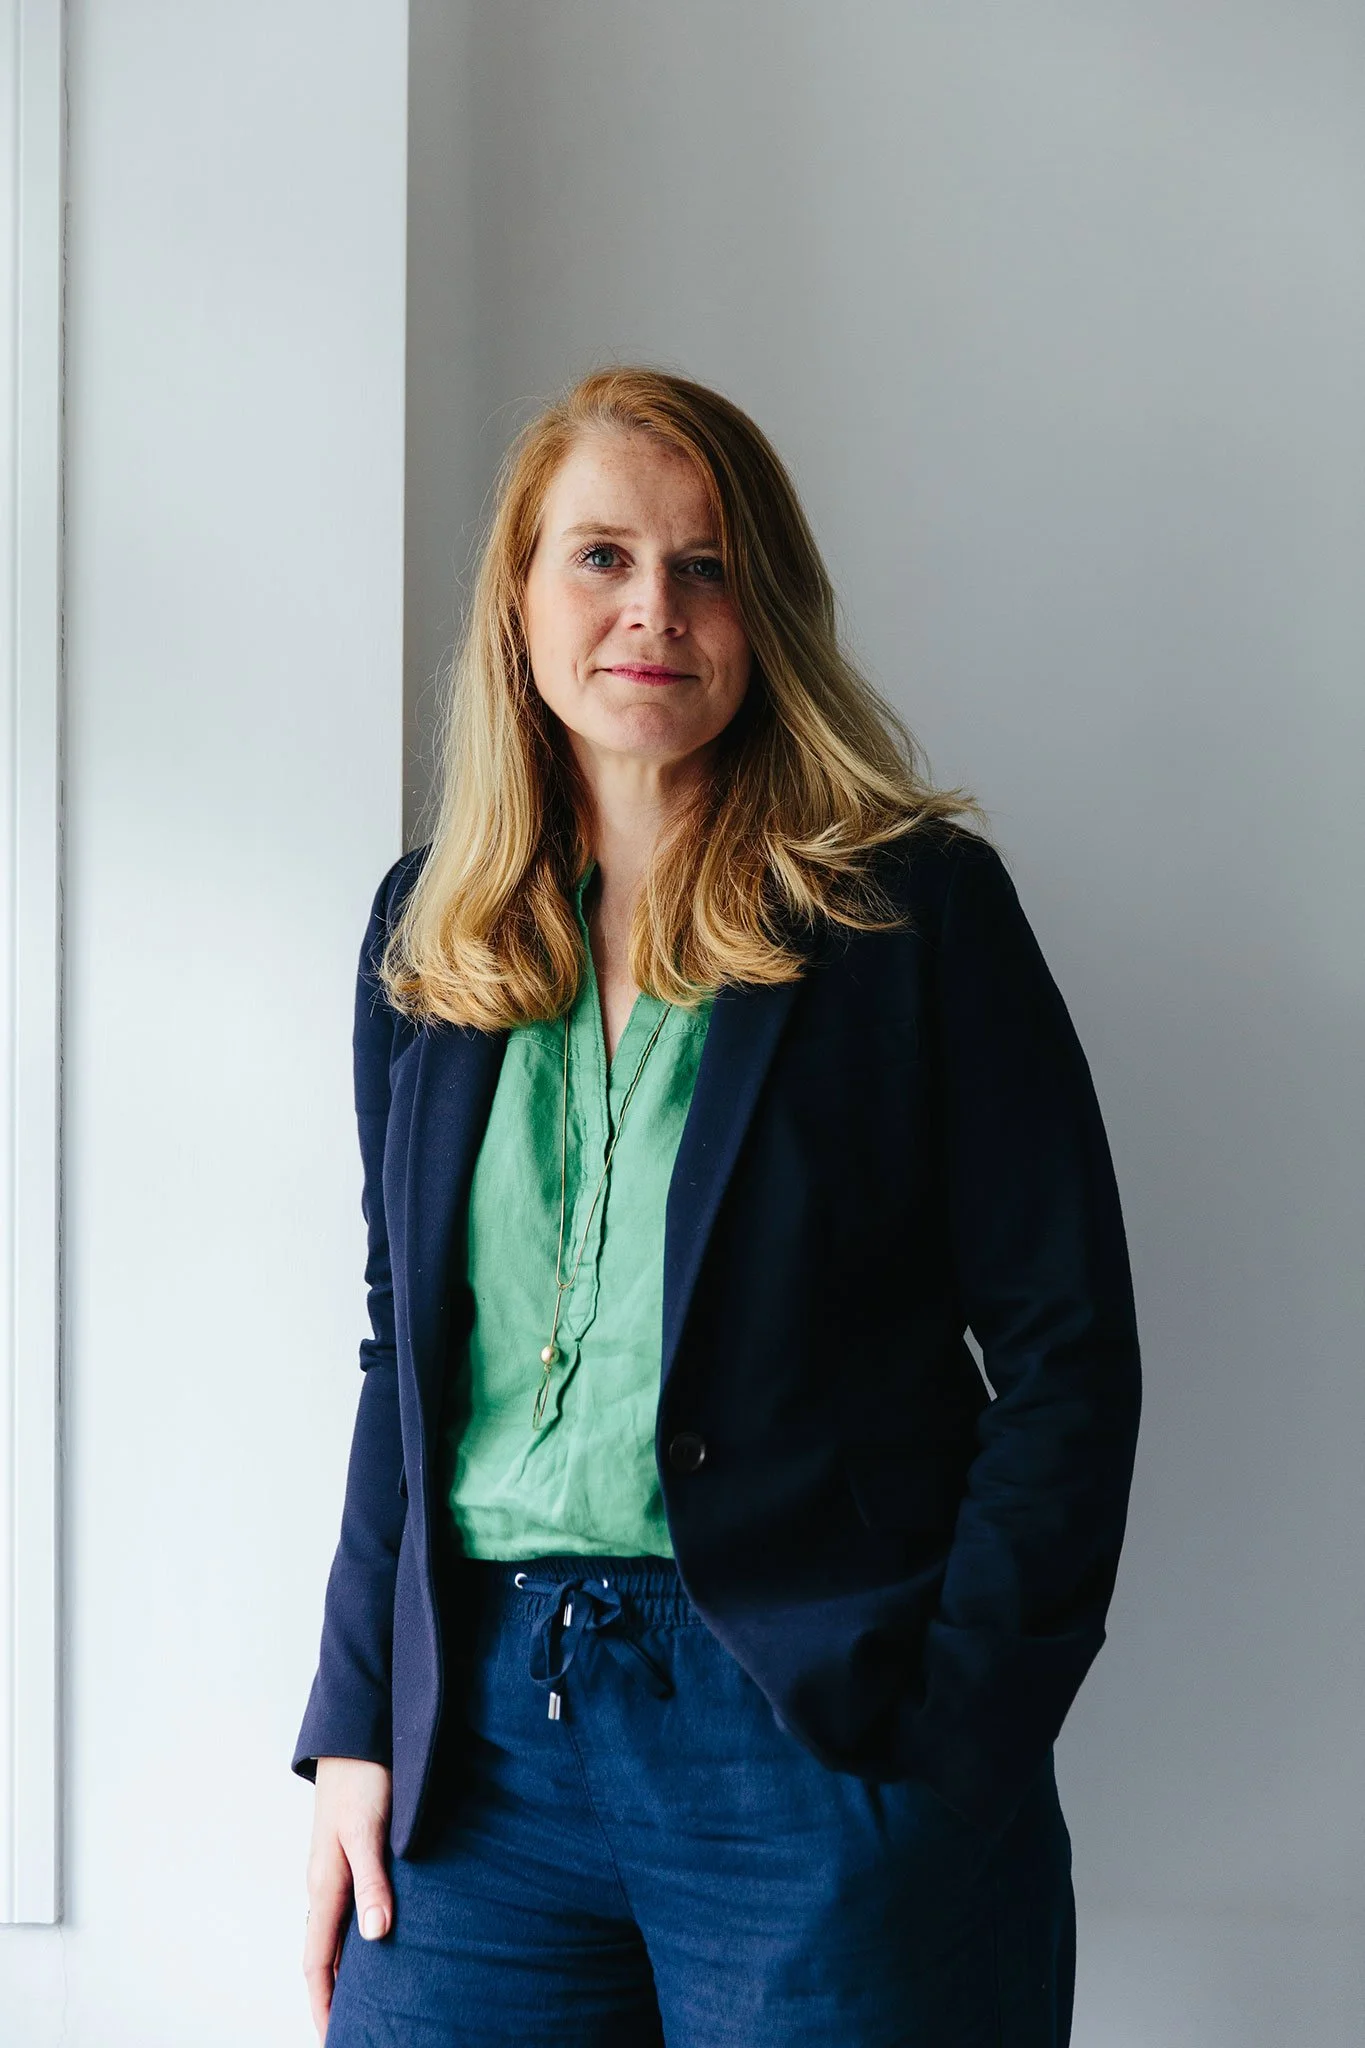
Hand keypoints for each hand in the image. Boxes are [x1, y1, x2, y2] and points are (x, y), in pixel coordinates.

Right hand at [303, 1756, 394, 2040]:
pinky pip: (345, 1910)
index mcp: (324, 1884)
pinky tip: (372, 1943)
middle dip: (330, 1996)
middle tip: (348, 2031)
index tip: (333, 2038)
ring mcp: (335, 1869)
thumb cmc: (363, 1778)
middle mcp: (325, 1883)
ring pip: (332, 1934)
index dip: (323, 2003)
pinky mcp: (349, 1854)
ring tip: (358, 2002)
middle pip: (322, 1955)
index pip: (317, 1962)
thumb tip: (376, 1936)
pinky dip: (352, 1938)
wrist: (356, 1734)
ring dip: (340, 1970)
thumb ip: (373, 1882)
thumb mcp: (369, 1831)